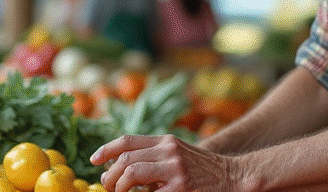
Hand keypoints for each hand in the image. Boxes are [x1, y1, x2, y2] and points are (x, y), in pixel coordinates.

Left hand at [91, 134, 244, 191]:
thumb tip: (115, 172)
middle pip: (126, 158)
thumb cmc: (202, 171)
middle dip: (111, 175)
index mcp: (166, 141)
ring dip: (118, 186)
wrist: (234, 177)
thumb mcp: (178, 155)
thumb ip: (152, 158)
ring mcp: (175, 169)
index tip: (94, 161)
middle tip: (108, 187)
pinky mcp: (180, 188)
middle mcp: (169, 151)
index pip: (128, 140)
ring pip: (131, 172)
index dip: (106, 150)